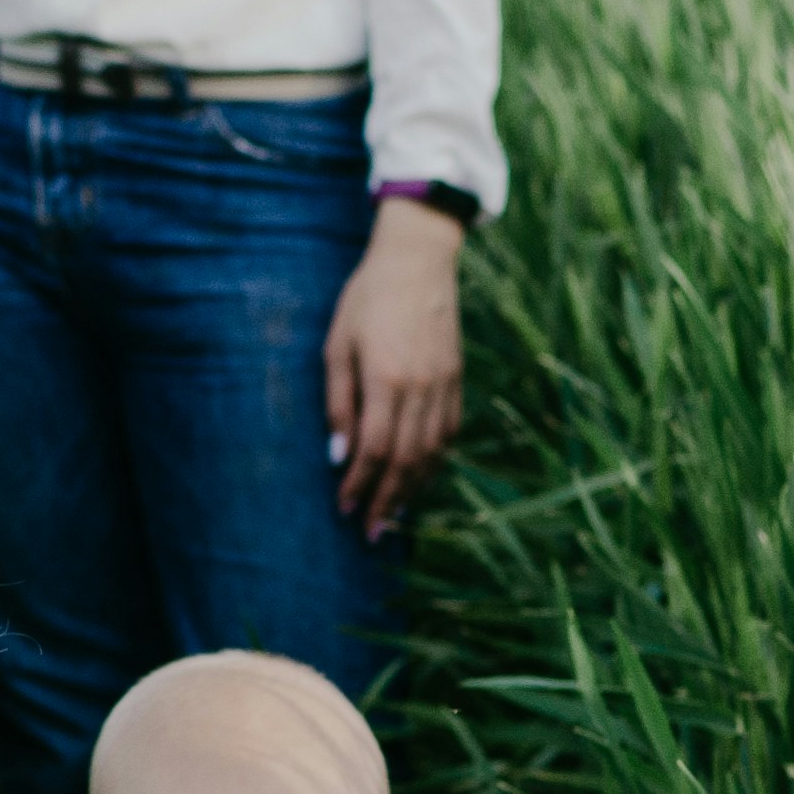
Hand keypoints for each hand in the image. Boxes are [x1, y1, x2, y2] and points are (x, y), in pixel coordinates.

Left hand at [322, 196, 466, 538]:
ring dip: (412, 489)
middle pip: (406, 460)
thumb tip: (338, 454)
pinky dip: (435, 462)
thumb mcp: (336, 345)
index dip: (360, 485)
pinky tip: (420, 478)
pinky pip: (449, 432)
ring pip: (432, 452)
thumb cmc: (366, 299)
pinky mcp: (457, 379)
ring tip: (393, 515)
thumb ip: (337, 402)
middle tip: (371, 533)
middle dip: (386, 500)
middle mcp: (420, 387)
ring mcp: (444, 384)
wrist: (418, 260)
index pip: (374, 450)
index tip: (344, 509)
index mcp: (386, 379)